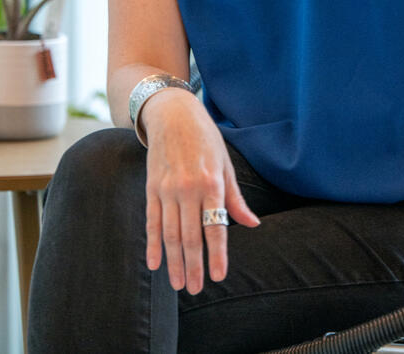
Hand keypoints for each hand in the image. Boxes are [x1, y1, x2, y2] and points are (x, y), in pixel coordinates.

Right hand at [141, 88, 259, 294]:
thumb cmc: (204, 138)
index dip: (217, 254)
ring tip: (178, 284)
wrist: (172, 113)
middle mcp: (188, 188)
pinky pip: (152, 221)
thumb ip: (235, 197)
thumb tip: (252, 224)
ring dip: (174, 261)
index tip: (218, 276)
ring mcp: (167, 189)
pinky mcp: (152, 188)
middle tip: (195, 289)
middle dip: (193, 266)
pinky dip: (152, 244)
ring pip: (170, 234)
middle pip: (191, 236)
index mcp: (211, 182)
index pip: (215, 226)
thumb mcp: (225, 163)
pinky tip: (155, 264)